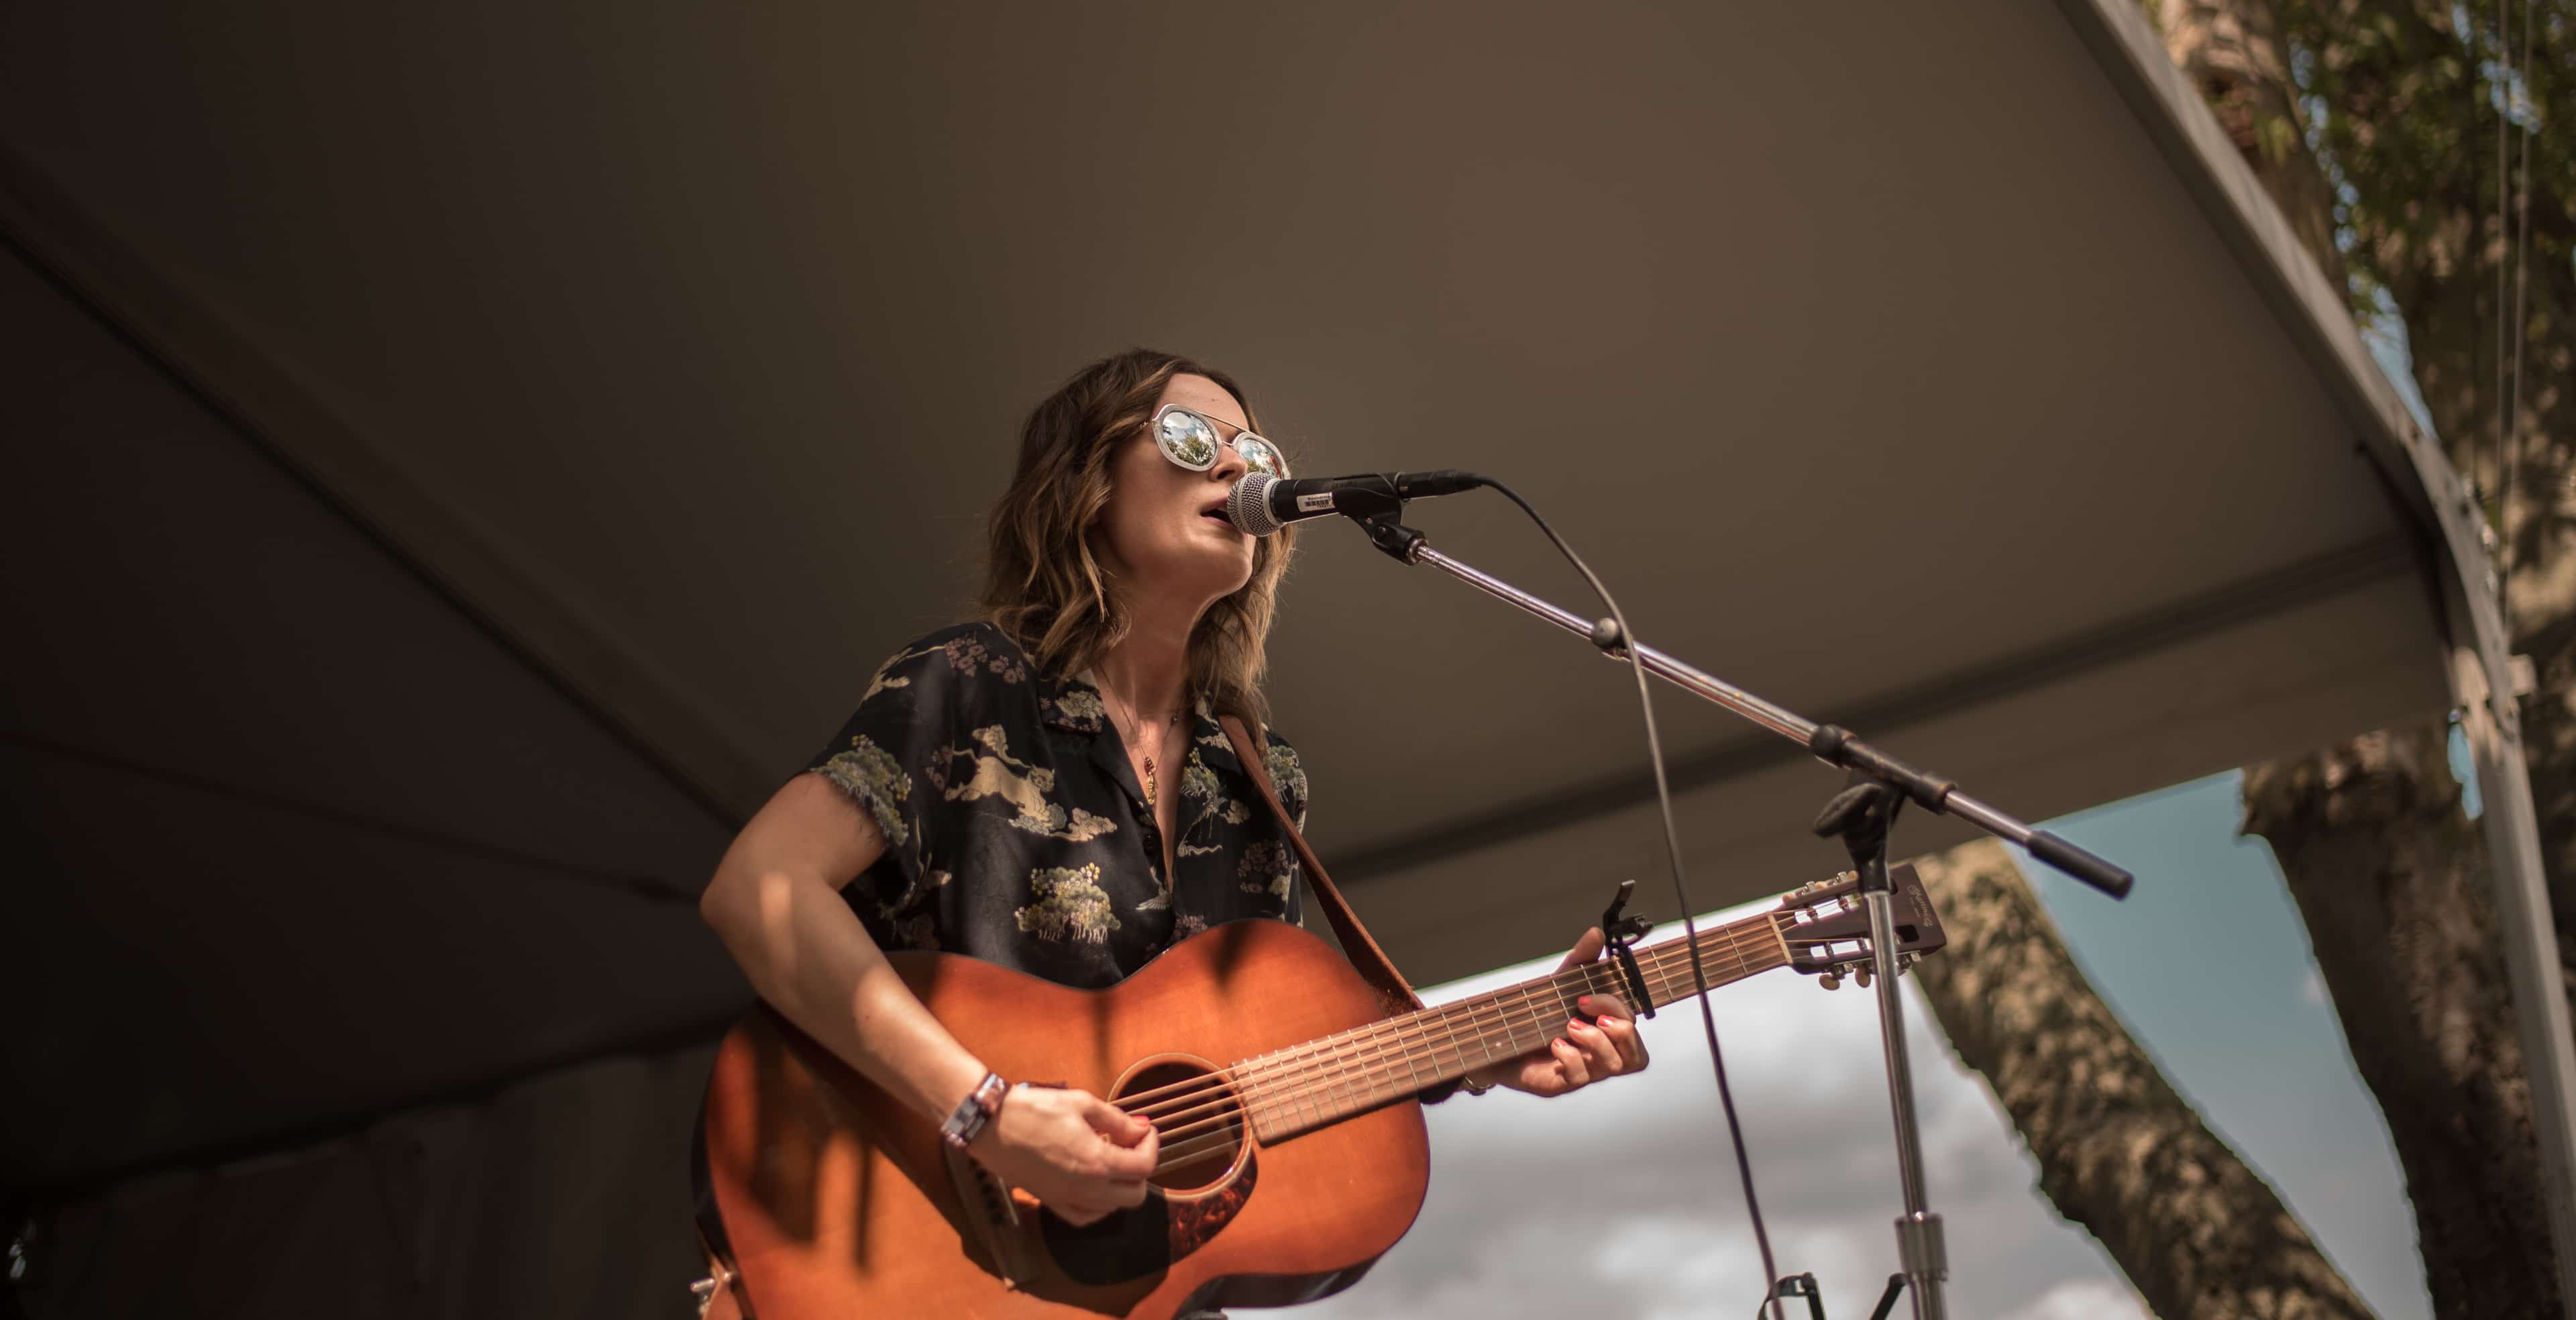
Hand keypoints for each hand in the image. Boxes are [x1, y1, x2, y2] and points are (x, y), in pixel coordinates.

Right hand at [968, 1085, 1158, 1225]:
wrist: (992, 1125)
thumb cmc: (1034, 1109)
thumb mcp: (1081, 1103)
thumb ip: (1117, 1120)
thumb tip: (1141, 1128)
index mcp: (1097, 1162)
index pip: (1144, 1166)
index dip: (1151, 1145)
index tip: (1144, 1130)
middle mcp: (1086, 1188)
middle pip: (1135, 1195)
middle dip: (1141, 1169)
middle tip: (1131, 1145)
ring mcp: (1067, 1199)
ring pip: (1112, 1208)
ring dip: (1121, 1186)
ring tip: (1111, 1159)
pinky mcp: (1051, 1202)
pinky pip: (1085, 1217)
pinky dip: (1098, 1206)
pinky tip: (1095, 1186)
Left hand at [1469, 926, 1650, 1097]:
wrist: (1499, 1037)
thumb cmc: (1539, 1014)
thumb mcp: (1561, 982)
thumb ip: (1582, 959)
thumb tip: (1597, 933)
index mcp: (1606, 1031)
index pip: (1632, 1025)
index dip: (1618, 1009)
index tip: (1586, 997)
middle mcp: (1601, 1054)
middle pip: (1636, 1055)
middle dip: (1619, 1030)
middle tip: (1587, 1013)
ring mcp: (1584, 1071)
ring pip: (1614, 1067)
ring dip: (1596, 1043)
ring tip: (1570, 1027)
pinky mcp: (1561, 1083)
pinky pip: (1579, 1077)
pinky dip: (1571, 1058)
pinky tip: (1555, 1044)